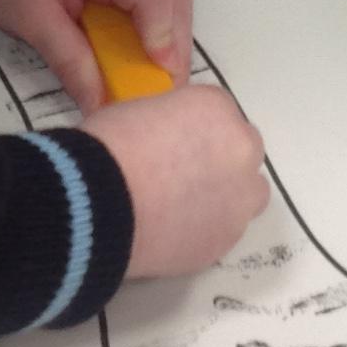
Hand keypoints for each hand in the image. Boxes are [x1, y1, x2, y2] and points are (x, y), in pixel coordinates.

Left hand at [0, 0, 193, 113]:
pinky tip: (147, 51)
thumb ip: (68, 60)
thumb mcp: (29, 19)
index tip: (160, 73)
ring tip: (157, 73)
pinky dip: (160, 22)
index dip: (162, 32)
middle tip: (163, 87)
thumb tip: (99, 106)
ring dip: (173, 33)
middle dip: (175, 42)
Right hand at [86, 85, 271, 278]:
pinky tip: (174, 231)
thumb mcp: (137, 111)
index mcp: (216, 107)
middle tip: (183, 174)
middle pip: (242, 150)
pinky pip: (226, 229)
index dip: (195, 129)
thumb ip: (168, 121)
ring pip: (246, 194)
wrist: (99, 205)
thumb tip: (167, 139)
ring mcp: (241, 197)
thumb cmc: (109, 148)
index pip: (219, 112)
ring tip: (183, 206)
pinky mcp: (228, 239)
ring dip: (225, 195)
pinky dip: (208, 228)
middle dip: (220, 159)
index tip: (174, 142)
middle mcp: (241, 148)